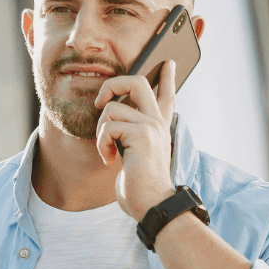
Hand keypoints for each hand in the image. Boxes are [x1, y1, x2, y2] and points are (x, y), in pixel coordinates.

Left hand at [94, 60, 176, 221]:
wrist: (153, 206)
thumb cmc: (142, 187)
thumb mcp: (136, 156)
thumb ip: (130, 136)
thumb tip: (114, 117)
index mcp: (159, 127)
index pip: (166, 95)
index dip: (166, 77)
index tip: (168, 63)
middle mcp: (158, 122)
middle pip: (137, 82)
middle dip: (111, 85)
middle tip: (100, 103)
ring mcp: (151, 126)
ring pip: (112, 109)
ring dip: (101, 131)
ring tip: (107, 151)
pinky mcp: (141, 135)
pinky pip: (108, 127)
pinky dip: (102, 144)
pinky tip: (108, 160)